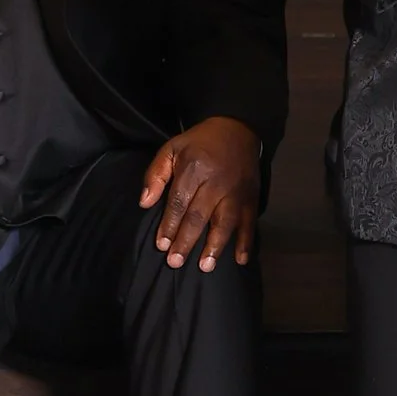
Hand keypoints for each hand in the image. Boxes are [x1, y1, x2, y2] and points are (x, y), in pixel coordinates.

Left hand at [141, 117, 262, 270]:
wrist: (237, 129)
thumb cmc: (199, 143)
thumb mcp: (172, 148)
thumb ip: (156, 174)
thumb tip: (145, 203)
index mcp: (194, 167)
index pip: (179, 201)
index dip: (169, 224)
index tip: (161, 245)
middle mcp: (216, 181)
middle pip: (199, 215)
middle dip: (186, 241)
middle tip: (175, 262)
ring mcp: (236, 191)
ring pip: (225, 221)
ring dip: (215, 245)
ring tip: (205, 266)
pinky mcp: (251, 197)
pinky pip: (250, 222)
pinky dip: (246, 241)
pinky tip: (240, 260)